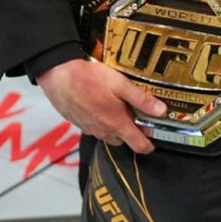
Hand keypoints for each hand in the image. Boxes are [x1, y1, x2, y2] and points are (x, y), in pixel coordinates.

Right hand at [38, 59, 166, 153]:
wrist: (58, 76)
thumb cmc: (90, 79)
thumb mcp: (120, 84)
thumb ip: (141, 100)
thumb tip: (161, 112)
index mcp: (117, 124)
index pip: (139, 145)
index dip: (149, 145)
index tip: (154, 138)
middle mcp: (103, 131)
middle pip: (123, 140)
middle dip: (131, 132)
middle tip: (134, 114)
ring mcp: (89, 129)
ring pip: (108, 134)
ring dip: (114, 126)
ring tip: (116, 107)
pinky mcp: (78, 123)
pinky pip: (94, 128)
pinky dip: (100, 121)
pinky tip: (99, 105)